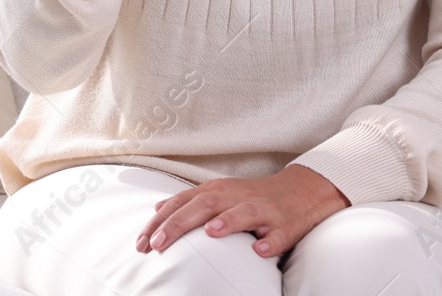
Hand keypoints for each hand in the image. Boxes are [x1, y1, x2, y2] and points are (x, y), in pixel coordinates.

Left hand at [134, 164, 350, 257]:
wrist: (300, 191)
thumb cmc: (252, 197)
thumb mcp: (218, 193)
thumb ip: (188, 201)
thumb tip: (157, 209)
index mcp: (217, 191)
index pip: (183, 203)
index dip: (161, 222)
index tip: (142, 241)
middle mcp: (236, 197)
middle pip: (205, 205)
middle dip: (179, 224)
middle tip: (158, 244)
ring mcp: (261, 209)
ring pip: (243, 212)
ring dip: (227, 222)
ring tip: (210, 233)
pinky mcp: (284, 224)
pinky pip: (277, 234)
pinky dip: (269, 242)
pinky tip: (259, 249)